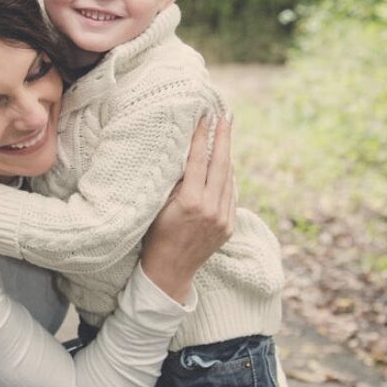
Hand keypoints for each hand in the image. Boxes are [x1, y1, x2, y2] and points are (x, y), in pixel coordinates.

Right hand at [140, 117, 235, 302]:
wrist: (170, 270)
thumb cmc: (156, 235)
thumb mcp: (159, 206)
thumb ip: (176, 182)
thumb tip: (189, 155)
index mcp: (191, 203)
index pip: (199, 161)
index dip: (202, 137)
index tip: (205, 118)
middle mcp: (212, 210)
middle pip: (221, 165)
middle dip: (224, 138)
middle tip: (225, 116)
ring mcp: (223, 219)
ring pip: (229, 178)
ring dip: (227, 155)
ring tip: (226, 135)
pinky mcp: (229, 226)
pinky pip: (231, 194)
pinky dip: (227, 177)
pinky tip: (224, 165)